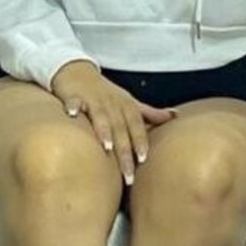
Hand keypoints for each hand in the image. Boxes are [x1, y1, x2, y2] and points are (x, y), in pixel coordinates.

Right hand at [50, 60, 176, 186]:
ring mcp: (93, 100)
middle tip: (127, 174)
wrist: (79, 71)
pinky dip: (73, 107)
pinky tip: (71, 115)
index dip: (140, 142)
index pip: (136, 127)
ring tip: (107, 147)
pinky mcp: (74, 96)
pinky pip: (74, 102)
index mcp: (126, 106)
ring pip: (100, 116)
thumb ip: (149, 113)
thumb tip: (174, 116)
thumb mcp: (129, 102)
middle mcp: (112, 104)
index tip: (143, 160)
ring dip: (104, 130)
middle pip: (120, 129)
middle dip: (124, 152)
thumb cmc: (106, 92)